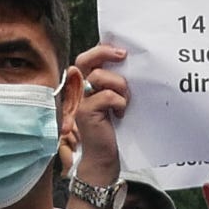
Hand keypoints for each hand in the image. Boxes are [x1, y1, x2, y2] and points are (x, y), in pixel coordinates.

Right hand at [70, 43, 129, 185]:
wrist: (103, 159)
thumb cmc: (111, 131)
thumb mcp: (114, 102)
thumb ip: (114, 84)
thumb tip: (128, 63)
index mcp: (86, 85)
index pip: (89, 58)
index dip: (102, 49)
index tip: (122, 50)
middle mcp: (79, 90)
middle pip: (85, 60)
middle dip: (104, 52)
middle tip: (123, 55)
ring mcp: (80, 101)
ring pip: (100, 76)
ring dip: (119, 85)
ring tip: (125, 100)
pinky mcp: (85, 112)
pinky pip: (107, 96)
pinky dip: (119, 102)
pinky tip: (120, 113)